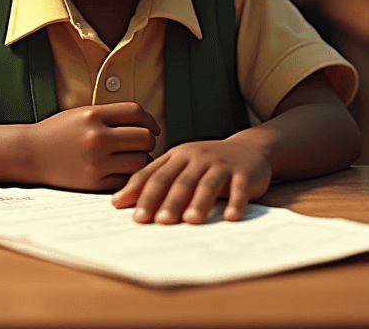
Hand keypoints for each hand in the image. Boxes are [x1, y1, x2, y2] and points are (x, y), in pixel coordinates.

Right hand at [24, 102, 158, 191]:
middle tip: (143, 145)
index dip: (150, 119)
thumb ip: (112, 116)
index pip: (136, 112)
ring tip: (133, 158)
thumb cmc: (60, 131)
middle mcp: (97, 137)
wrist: (31, 154)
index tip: (152, 127)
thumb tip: (147, 125)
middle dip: (148, 140)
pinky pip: (126, 179)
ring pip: (140, 161)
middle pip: (144, 137)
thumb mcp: (83, 114)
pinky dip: (128, 176)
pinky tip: (122, 171)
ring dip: (142, 160)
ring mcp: (96, 161)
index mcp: (94, 115)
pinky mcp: (93, 182)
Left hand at [111, 138, 270, 224]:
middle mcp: (197, 157)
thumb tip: (120, 202)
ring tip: (190, 221)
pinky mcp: (243, 173)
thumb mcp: (180, 165)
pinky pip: (239, 189)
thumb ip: (156, 180)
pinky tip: (230, 217)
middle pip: (179, 180)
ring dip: (199, 202)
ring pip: (207, 184)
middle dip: (167, 201)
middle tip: (157, 221)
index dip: (140, 192)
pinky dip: (235, 202)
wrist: (248, 148)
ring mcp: (221, 164)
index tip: (126, 211)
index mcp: (178, 155)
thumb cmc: (205, 163)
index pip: (155, 174)